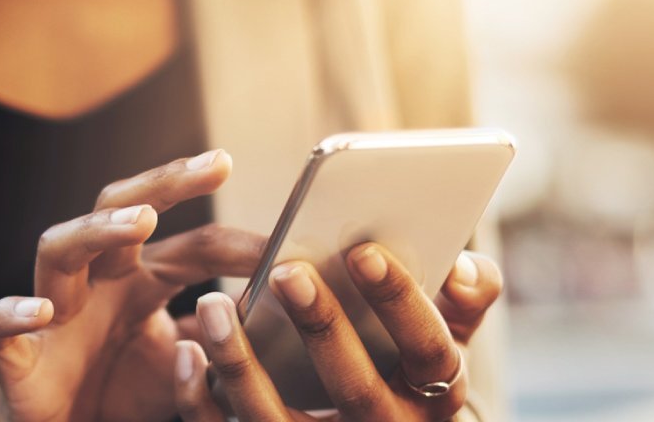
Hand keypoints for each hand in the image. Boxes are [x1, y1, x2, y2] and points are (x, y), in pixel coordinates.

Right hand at [0, 150, 267, 420]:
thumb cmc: (121, 393)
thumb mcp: (187, 367)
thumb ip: (224, 340)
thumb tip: (285, 317)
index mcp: (141, 280)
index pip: (195, 245)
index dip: (242, 243)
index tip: (291, 243)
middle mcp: (96, 280)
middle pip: (121, 209)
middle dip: (166, 182)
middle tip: (216, 164)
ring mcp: (51, 308)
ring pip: (59, 247)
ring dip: (99, 229)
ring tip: (142, 221)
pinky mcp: (11, 352)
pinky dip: (13, 311)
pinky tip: (43, 309)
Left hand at [174, 244, 503, 420]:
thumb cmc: (409, 373)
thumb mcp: (447, 341)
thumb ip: (467, 298)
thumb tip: (465, 266)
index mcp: (437, 395)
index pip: (429, 350)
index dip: (400, 301)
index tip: (363, 249)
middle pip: (356, 388)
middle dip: (322, 329)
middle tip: (286, 271)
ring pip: (277, 421)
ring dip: (241, 362)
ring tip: (212, 304)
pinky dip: (201, 401)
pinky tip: (186, 352)